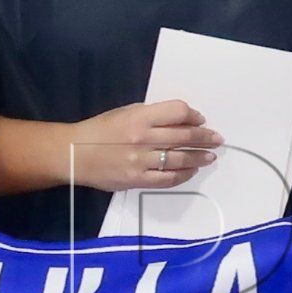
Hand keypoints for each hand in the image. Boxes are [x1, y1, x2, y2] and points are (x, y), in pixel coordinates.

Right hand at [69, 97, 219, 191]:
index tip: (201, 120)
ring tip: (210, 156)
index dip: (194, 115)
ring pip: (180, 159)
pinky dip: (184, 174)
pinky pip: (168, 179)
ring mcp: (141, 161)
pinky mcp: (137, 180)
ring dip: (199, 157)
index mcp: (140, 116)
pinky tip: (191, 171)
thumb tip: (181, 121)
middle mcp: (143, 137)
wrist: (74, 154)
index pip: (178, 112)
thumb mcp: (125, 112)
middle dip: (205, 138)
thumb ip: (151, 115)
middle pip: (185, 136)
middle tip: (217, 139)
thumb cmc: (100, 130)